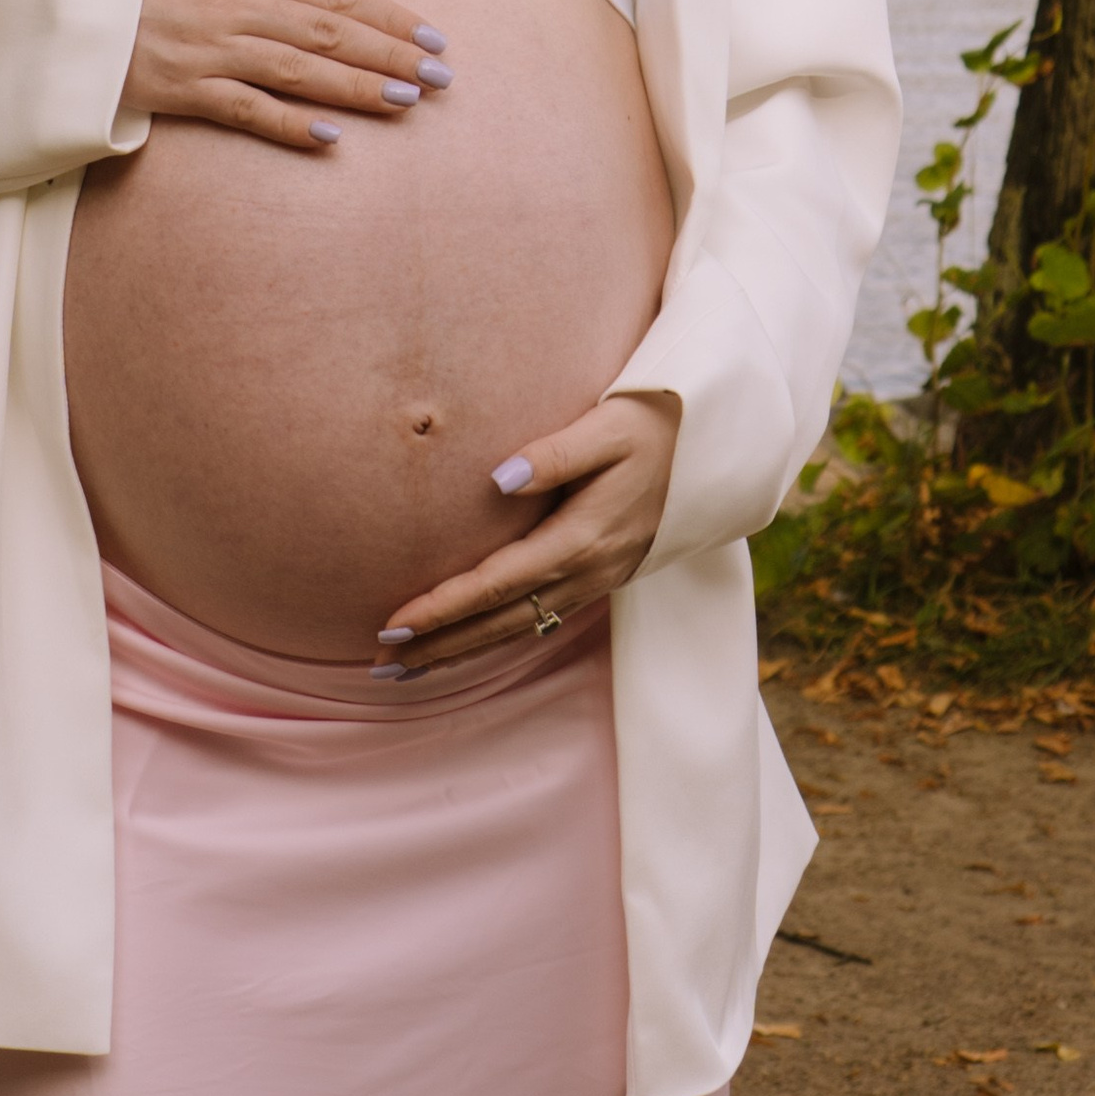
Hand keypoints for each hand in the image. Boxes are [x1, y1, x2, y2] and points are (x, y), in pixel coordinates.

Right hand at [118, 0, 450, 155]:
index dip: (386, 14)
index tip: (431, 34)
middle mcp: (231, 4)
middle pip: (327, 34)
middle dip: (391, 55)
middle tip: (441, 77)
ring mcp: (207, 49)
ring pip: (298, 72)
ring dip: (358, 89)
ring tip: (407, 102)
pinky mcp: (179, 89)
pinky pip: (244, 109)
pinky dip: (287, 124)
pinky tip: (330, 137)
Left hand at [372, 394, 681, 674]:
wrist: (712, 448)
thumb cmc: (652, 425)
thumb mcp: (607, 429)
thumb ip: (554, 453)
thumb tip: (499, 479)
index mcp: (581, 538)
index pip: (497, 583)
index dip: (444, 606)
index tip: (394, 622)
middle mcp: (587, 571)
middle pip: (501, 621)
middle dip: (441, 644)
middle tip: (382, 665)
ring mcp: (596, 581)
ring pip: (519, 629)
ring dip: (464, 650)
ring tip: (410, 669)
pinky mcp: (601, 578)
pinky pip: (538, 620)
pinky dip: (497, 638)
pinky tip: (468, 644)